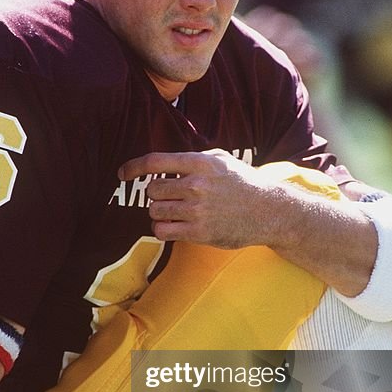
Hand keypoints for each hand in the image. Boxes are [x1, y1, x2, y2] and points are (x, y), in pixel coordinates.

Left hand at [118, 149, 269, 247]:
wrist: (269, 212)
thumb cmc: (244, 184)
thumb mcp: (222, 160)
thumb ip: (194, 159)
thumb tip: (165, 161)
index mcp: (201, 164)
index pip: (155, 162)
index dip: (133, 167)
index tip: (123, 174)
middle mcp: (197, 185)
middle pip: (152, 190)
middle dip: (156, 194)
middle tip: (169, 197)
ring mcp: (197, 210)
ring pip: (154, 211)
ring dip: (159, 213)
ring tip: (174, 212)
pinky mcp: (199, 232)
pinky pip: (162, 231)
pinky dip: (163, 229)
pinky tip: (174, 227)